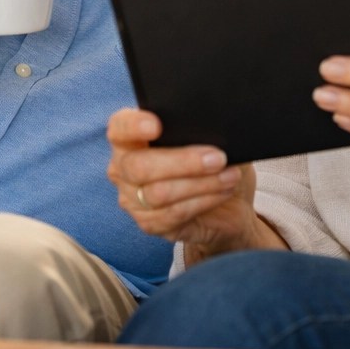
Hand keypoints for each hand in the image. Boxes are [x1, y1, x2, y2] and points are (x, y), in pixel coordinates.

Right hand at [105, 108, 279, 264]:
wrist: (229, 201)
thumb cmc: (213, 158)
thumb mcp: (210, 137)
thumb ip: (200, 128)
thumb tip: (210, 125)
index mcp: (132, 137)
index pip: (120, 128)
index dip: (133, 126)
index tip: (157, 126)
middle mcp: (124, 168)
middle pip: (140, 166)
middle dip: (183, 161)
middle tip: (218, 157)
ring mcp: (132, 199)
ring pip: (159, 193)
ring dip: (201, 183)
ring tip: (229, 175)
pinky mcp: (150, 224)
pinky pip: (173, 214)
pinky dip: (203, 200)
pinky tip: (223, 191)